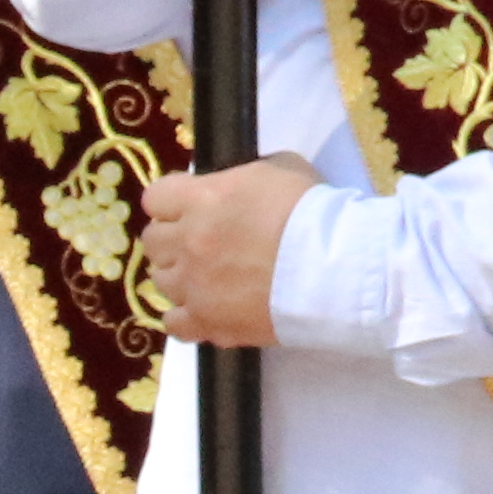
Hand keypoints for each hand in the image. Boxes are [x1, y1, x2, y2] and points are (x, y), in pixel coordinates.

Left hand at [138, 155, 314, 347]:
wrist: (338, 268)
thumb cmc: (314, 212)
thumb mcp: (281, 170)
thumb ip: (244, 176)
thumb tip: (235, 185)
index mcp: (199, 200)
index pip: (155, 198)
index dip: (171, 203)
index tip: (189, 208)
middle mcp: (186, 242)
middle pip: (154, 241)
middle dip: (174, 240)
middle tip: (204, 245)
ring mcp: (192, 285)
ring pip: (161, 281)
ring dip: (181, 277)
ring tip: (211, 279)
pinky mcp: (207, 322)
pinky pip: (174, 324)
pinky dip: (186, 317)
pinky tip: (207, 311)